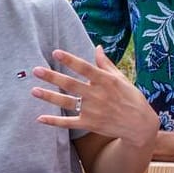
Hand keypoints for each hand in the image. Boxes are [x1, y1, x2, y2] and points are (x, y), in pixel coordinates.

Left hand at [32, 45, 157, 147]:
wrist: (139, 125)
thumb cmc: (131, 98)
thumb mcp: (121, 78)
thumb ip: (106, 64)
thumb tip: (97, 47)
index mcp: (105, 81)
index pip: (84, 68)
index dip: (70, 60)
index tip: (56, 52)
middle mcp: (97, 95)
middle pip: (70, 84)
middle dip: (52, 77)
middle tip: (36, 70)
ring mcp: (93, 111)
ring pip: (66, 103)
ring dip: (49, 97)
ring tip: (34, 90)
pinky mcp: (90, 124)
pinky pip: (69, 123)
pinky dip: (54, 122)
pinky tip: (40, 118)